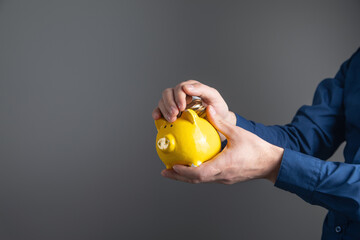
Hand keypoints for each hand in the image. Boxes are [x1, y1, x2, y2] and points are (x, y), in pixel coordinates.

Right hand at [152, 80, 235, 125]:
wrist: (219, 123)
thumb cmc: (217, 108)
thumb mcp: (213, 97)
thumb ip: (202, 89)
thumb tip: (187, 88)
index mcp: (191, 88)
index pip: (180, 88)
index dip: (179, 97)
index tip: (182, 107)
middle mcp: (181, 94)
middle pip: (168, 93)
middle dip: (170, 103)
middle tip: (176, 114)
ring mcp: (175, 103)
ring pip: (162, 101)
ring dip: (165, 110)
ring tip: (172, 119)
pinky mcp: (171, 112)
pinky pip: (160, 110)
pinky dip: (157, 113)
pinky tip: (157, 117)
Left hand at [161, 106, 283, 183]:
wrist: (271, 163)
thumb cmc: (256, 148)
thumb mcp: (237, 133)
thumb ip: (220, 122)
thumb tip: (208, 109)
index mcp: (224, 165)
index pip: (200, 173)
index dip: (184, 172)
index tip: (172, 167)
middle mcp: (222, 175)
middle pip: (196, 180)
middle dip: (178, 177)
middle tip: (164, 171)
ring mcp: (224, 178)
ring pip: (200, 180)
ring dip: (186, 176)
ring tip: (172, 170)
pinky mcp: (226, 178)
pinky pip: (207, 177)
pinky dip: (196, 174)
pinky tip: (190, 166)